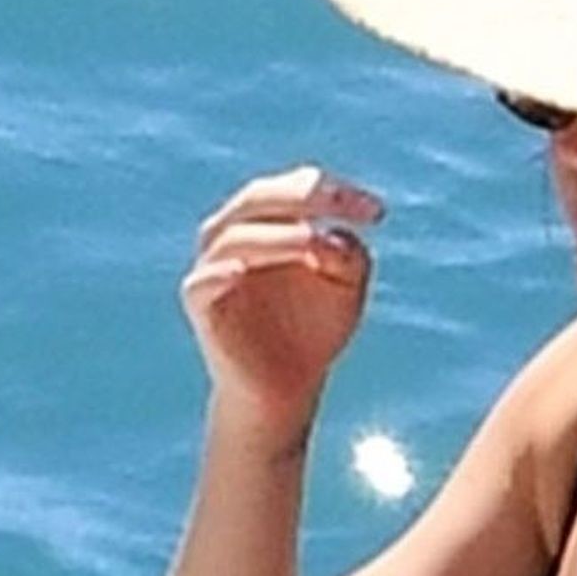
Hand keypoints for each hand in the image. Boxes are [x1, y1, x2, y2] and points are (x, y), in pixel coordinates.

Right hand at [181, 164, 383, 435]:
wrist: (288, 388)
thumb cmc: (315, 327)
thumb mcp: (348, 287)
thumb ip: (350, 256)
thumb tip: (332, 239)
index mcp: (272, 220)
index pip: (298, 187)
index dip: (334, 192)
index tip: (376, 214)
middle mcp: (236, 234)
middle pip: (258, 197)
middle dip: (301, 198)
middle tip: (338, 206)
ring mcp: (214, 267)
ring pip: (233, 236)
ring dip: (273, 235)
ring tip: (310, 241)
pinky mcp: (201, 306)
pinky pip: (200, 284)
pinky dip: (217, 274)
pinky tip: (239, 270)